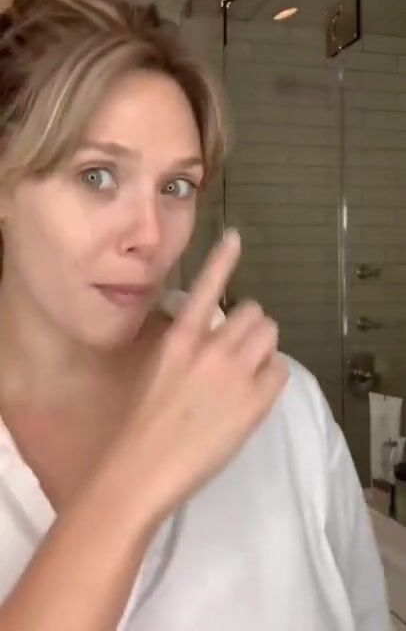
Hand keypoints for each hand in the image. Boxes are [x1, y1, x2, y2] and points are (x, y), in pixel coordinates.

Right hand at [122, 229, 288, 520]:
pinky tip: (255, 391)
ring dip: (263, 345)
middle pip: (253, 312)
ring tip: (249, 367)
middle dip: (250, 326)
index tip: (235, 237)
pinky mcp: (255, 401)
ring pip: (269, 333)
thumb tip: (209, 336)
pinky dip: (271, 374)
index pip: (205, 287)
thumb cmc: (141, 422)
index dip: (223, 259)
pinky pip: (279, 369)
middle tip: (240, 348)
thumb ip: (184, 347)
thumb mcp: (156, 370)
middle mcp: (211, 348)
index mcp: (180, 338)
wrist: (144, 468)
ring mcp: (236, 373)